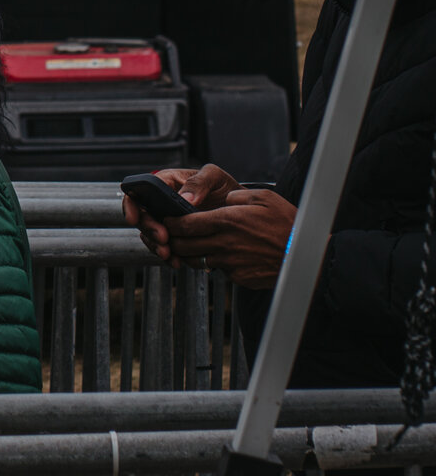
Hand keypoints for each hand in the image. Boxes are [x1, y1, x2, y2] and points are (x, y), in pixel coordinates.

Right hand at [124, 165, 235, 264]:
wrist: (241, 212)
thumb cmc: (225, 189)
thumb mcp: (215, 177)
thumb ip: (199, 182)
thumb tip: (184, 198)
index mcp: (165, 184)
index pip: (138, 190)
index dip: (130, 204)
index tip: (133, 217)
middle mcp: (162, 203)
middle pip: (142, 217)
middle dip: (149, 230)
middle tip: (163, 238)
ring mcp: (169, 222)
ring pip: (151, 236)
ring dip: (156, 247)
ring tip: (170, 255)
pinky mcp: (178, 239)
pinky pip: (167, 249)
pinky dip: (169, 257)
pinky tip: (177, 261)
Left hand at [168, 190, 295, 288]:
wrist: (307, 257)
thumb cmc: (287, 224)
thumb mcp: (262, 198)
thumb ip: (235, 197)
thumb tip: (223, 200)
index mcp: (226, 222)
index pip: (185, 225)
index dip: (171, 223)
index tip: (166, 221)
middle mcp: (225, 244)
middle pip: (185, 246)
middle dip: (173, 240)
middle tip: (169, 235)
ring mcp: (232, 264)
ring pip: (199, 261)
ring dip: (191, 254)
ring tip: (190, 247)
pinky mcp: (241, 278)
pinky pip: (221, 271)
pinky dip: (216, 264)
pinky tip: (222, 256)